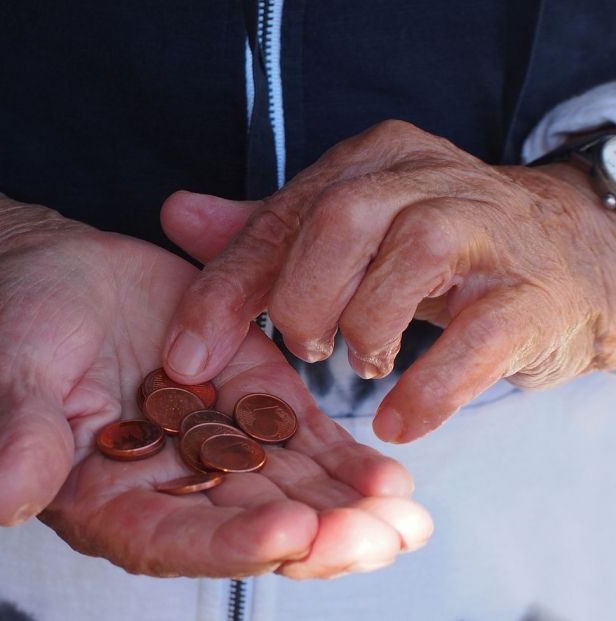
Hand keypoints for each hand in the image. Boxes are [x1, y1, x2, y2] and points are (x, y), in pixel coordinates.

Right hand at [0, 137, 431, 577]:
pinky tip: (391, 477)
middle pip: (247, 529)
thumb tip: (2, 501)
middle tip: (378, 534)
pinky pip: (299, 441)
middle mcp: (167, 489)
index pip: (173, 539)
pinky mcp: (245, 401)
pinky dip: (344, 461)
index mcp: (105, 501)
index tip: (289, 530)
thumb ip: (16, 437)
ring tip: (404, 514)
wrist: (47, 277)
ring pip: (287, 493)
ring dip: (348, 511)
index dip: (232, 542)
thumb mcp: (7, 377)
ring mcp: (212, 447)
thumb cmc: (9, 328)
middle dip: (317, 538)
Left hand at [160, 120, 615, 442]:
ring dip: (365, 329)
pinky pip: (477, 338)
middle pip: (341, 220)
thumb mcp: (346, 231)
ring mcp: (490, 229)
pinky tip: (398, 418)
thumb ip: (264, 229)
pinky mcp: (533, 294)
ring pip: (411, 260)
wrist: (564, 260)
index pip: (282, 216)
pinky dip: (428, 387)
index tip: (188, 355)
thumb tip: (176, 213)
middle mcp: (429, 178)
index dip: (226, 289)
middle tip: (304, 346)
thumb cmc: (434, 249)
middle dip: (302, 299)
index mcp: (371, 160)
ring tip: (362, 359)